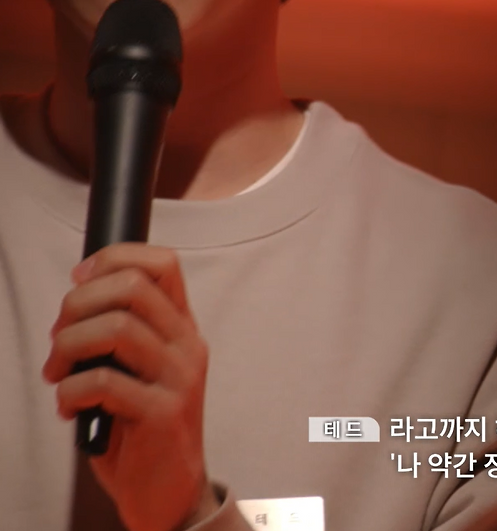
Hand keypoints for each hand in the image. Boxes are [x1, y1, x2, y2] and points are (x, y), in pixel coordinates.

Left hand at [43, 243, 219, 530]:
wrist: (170, 490)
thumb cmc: (143, 428)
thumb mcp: (138, 369)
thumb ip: (120, 333)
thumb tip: (75, 302)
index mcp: (181, 329)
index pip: (163, 263)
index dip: (114, 258)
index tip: (80, 281)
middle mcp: (187, 345)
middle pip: (132, 286)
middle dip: (77, 304)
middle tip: (59, 337)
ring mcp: (179, 378)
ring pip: (114, 327)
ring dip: (67, 347)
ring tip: (57, 373)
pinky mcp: (164, 412)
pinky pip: (103, 382)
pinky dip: (70, 392)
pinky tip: (71, 408)